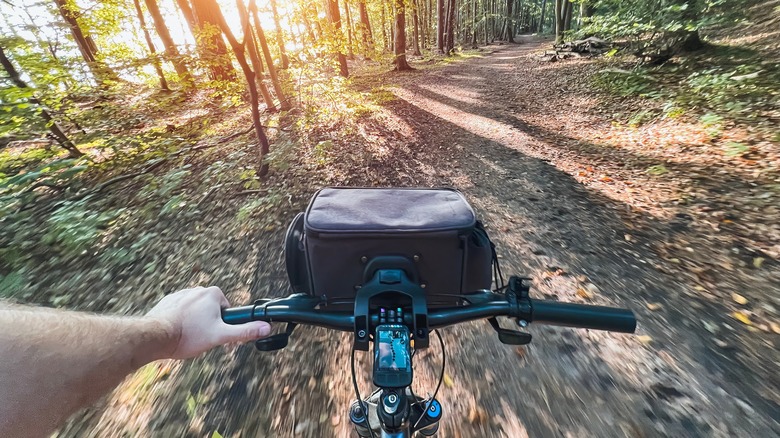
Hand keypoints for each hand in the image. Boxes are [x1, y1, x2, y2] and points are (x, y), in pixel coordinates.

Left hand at [146, 286, 270, 359]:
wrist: (155, 336)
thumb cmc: (188, 335)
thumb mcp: (220, 336)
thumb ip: (244, 331)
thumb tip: (266, 328)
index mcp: (213, 294)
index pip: (227, 311)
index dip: (224, 325)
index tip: (216, 335)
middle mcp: (198, 289)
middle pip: (211, 311)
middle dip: (209, 325)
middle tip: (201, 339)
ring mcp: (181, 294)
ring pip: (196, 312)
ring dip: (194, 324)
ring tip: (187, 338)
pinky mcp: (168, 302)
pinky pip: (180, 312)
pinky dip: (181, 322)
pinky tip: (176, 333)